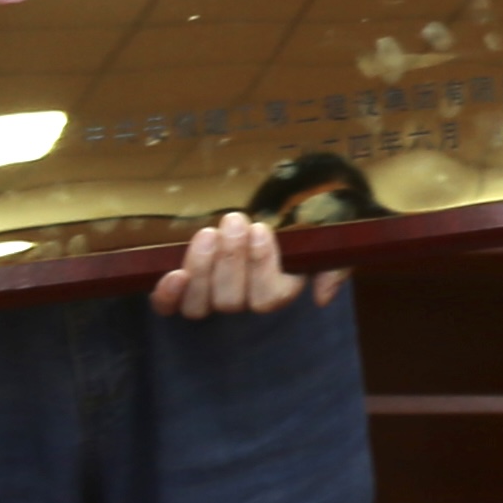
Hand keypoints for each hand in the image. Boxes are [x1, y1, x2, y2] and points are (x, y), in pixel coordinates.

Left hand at [152, 210, 339, 317]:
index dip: (261, 266)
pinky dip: (168, 295)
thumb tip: (322, 295)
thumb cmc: (309, 213)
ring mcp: (212, 294)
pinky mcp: (186, 287)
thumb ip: (334, 263)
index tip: (261, 229)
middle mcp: (245, 299)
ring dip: (201, 270)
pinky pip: (171, 306)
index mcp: (281, 288)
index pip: (270, 297)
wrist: (281, 196)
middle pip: (231, 302)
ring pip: (200, 305)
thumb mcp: (334, 230)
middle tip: (235, 220)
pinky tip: (172, 274)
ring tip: (209, 234)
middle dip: (231, 260)